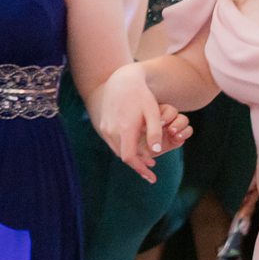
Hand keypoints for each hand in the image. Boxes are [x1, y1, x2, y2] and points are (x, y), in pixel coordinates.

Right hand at [93, 66, 187, 181]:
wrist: (121, 81)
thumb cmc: (141, 96)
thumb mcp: (153, 112)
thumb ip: (155, 132)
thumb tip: (155, 151)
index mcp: (125, 129)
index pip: (129, 157)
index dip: (141, 170)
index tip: (152, 178)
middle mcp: (111, 130)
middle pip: (124, 156)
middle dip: (138, 165)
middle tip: (152, 169)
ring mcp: (105, 128)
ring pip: (118, 150)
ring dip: (131, 156)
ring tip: (146, 160)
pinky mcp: (103, 125)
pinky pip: (114, 142)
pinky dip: (125, 148)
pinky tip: (135, 147)